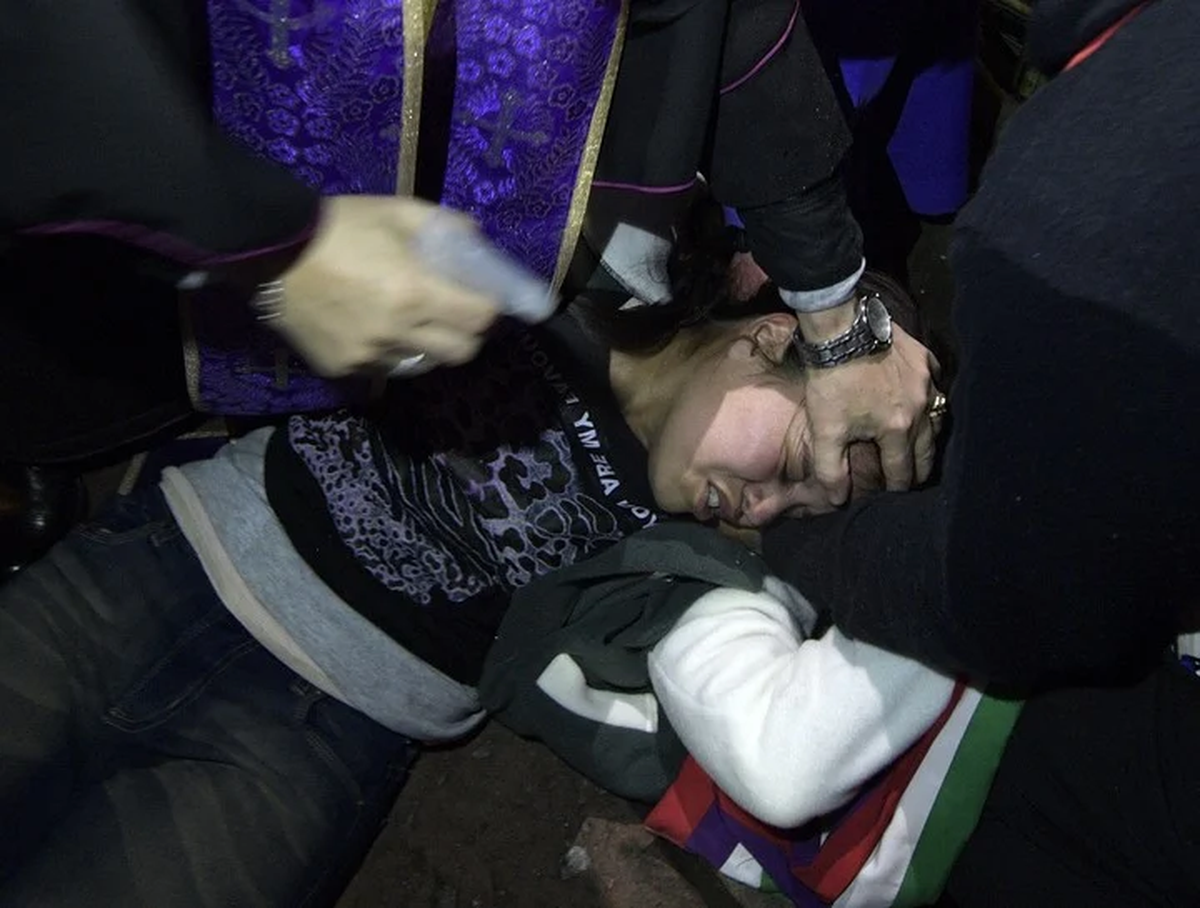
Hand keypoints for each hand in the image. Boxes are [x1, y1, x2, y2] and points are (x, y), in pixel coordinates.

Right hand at [270, 195, 500, 376]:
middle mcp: (396, 332)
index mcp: (414, 292)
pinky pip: (384, 369)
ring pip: (423, 364)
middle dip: (468, 333)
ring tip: (414, 319)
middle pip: (461, 353)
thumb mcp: (394, 211)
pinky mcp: (342, 368)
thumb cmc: (337, 226)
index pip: (480, 318)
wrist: (267, 250)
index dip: (490, 307)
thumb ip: (443, 223)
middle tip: (456, 312)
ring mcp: (368, 356)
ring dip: (429, 345)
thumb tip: (476, 237)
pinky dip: (391, 352)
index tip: (484, 296)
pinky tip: (376, 328)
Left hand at [803, 321, 938, 505]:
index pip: (902, 469)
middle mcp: (920, 408)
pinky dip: (930, 396)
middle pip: (926, 448)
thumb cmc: (831, 381)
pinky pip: (935, 382)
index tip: (895, 496)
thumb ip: (831, 469)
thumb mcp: (825, 430)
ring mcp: (925, 381)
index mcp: (897, 429)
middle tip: (917, 480)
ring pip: (936, 417)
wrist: (840, 329)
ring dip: (929, 435)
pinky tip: (923, 400)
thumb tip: (839, 499)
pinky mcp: (923, 358)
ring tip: (922, 447)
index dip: (897, 487)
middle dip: (921, 468)